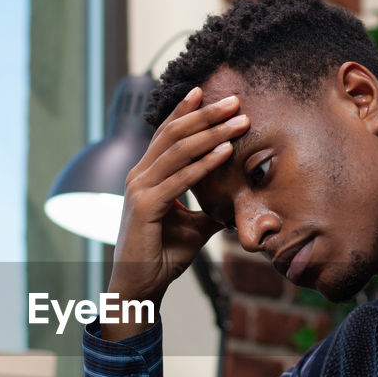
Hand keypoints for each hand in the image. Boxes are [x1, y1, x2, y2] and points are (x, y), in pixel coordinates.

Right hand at [103, 87, 247, 339]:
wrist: (140, 285)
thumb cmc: (162, 255)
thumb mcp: (194, 226)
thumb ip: (210, 207)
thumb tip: (236, 200)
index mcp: (146, 175)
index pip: (166, 134)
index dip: (186, 110)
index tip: (207, 91)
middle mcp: (139, 175)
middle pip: (173, 133)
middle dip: (205, 114)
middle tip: (234, 100)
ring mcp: (139, 189)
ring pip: (178, 150)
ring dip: (211, 133)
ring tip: (238, 120)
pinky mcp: (145, 206)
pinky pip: (180, 179)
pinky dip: (204, 164)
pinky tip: (225, 151)